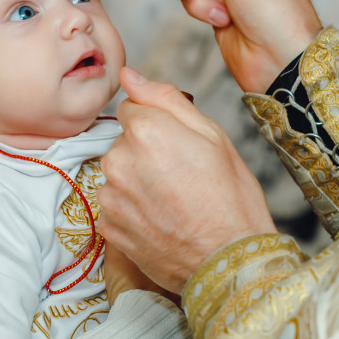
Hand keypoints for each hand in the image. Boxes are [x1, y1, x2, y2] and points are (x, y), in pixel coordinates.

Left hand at [98, 68, 275, 291]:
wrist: (229, 261)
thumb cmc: (231, 197)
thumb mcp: (212, 135)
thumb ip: (165, 99)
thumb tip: (130, 76)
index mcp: (145, 129)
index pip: (132, 109)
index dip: (158, 125)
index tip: (178, 146)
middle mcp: (119, 158)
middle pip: (124, 142)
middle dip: (146, 153)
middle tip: (182, 177)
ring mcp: (111, 195)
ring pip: (118, 173)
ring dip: (137, 182)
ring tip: (173, 202)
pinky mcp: (108, 225)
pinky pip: (115, 205)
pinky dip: (133, 210)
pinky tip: (161, 220)